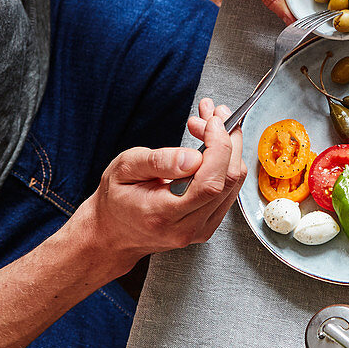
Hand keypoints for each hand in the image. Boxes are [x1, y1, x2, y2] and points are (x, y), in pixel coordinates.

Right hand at [76, 99, 245, 270]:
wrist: (114, 232)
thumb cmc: (116, 199)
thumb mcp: (125, 169)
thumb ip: (158, 161)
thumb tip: (193, 157)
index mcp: (162, 214)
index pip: (209, 183)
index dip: (219, 147)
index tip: (213, 122)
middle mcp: (187, 227)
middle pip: (227, 180)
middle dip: (226, 140)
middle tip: (211, 116)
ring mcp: (202, 229)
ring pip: (233, 183)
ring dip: (227, 148)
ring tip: (207, 126)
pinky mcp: (210, 223)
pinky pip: (229, 189)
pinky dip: (225, 162)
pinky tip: (211, 146)